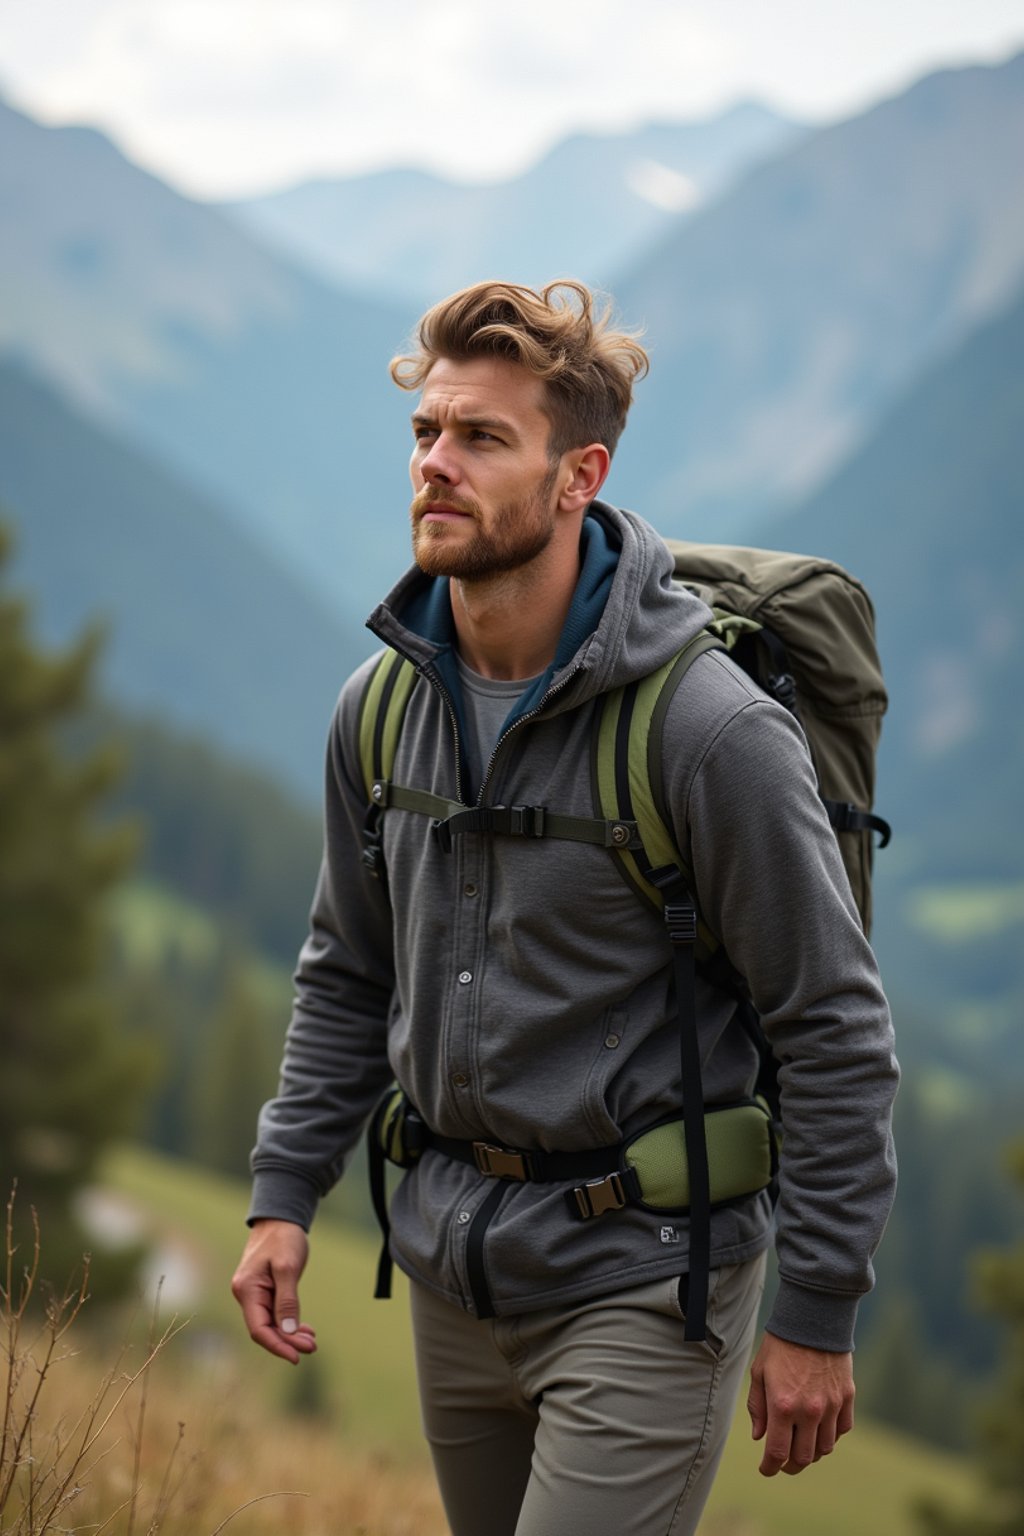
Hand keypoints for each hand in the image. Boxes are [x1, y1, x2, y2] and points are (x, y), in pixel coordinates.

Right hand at [231, 1219, 317, 1363]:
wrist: (280, 1218)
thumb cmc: (283, 1238)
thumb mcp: (287, 1267)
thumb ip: (287, 1300)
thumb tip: (287, 1331)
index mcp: (247, 1290)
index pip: (259, 1329)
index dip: (278, 1346)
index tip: (298, 1356)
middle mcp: (247, 1295)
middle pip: (265, 1329)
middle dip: (288, 1341)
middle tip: (312, 1347)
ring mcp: (255, 1294)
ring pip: (271, 1323)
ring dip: (290, 1334)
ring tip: (312, 1341)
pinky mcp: (265, 1291)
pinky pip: (275, 1314)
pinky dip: (289, 1323)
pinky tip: (304, 1329)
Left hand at [747, 1333, 854, 1475]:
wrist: (813, 1318)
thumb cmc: (781, 1344)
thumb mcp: (760, 1372)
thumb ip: (758, 1407)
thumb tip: (760, 1437)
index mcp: (783, 1405)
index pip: (777, 1453)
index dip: (770, 1468)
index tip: (765, 1469)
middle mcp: (809, 1411)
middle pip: (803, 1458)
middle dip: (790, 1465)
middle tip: (782, 1462)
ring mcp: (831, 1406)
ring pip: (825, 1449)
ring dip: (811, 1452)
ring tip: (801, 1445)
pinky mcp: (847, 1398)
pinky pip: (842, 1430)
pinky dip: (831, 1436)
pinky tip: (820, 1429)